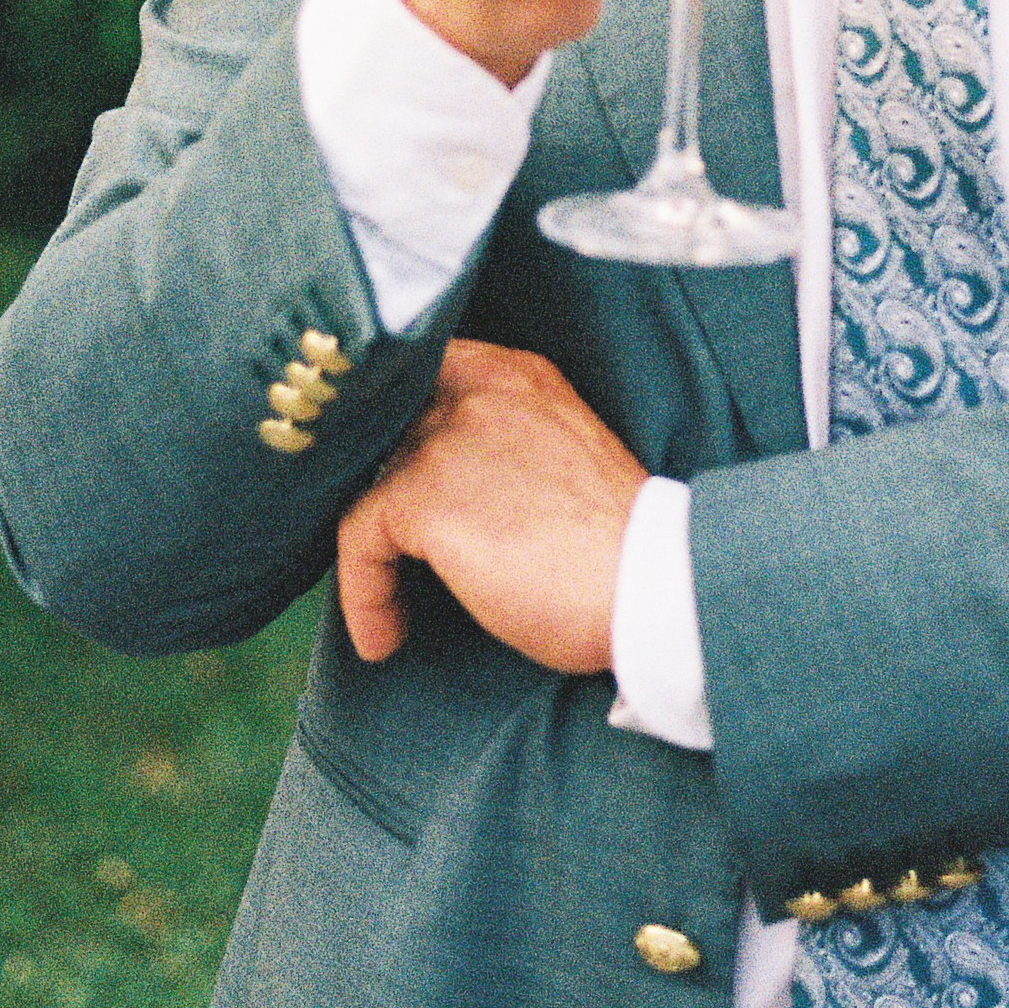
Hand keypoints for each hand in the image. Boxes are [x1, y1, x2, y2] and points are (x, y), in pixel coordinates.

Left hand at [334, 340, 650, 673]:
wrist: (651, 587)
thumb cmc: (618, 548)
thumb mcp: (562, 458)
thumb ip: (504, 444)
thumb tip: (443, 487)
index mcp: (518, 375)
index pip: (424, 370)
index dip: (393, 423)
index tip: (383, 473)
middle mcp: (479, 391)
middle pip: (384, 427)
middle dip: (373, 487)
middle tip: (379, 549)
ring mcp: (449, 439)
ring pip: (365, 484)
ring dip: (370, 553)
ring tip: (390, 608)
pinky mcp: (426, 497)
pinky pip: (357, 541)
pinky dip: (363, 594)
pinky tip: (385, 637)